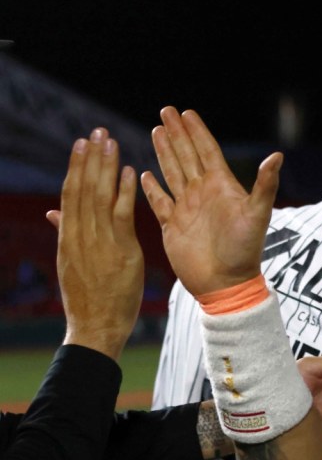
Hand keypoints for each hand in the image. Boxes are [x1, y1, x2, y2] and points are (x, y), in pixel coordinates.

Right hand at [45, 128, 142, 359]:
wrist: (95, 327)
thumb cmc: (87, 298)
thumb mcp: (72, 263)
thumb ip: (66, 234)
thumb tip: (53, 213)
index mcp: (68, 237)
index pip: (71, 193)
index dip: (76, 167)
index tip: (81, 144)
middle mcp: (80, 235)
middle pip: (83, 188)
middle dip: (90, 158)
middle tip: (96, 131)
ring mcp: (99, 242)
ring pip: (99, 196)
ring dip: (105, 167)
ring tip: (109, 141)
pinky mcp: (121, 251)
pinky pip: (122, 215)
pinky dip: (124, 192)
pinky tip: (130, 171)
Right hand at [140, 107, 282, 295]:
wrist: (226, 283)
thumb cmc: (245, 250)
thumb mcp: (258, 214)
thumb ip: (265, 185)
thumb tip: (278, 156)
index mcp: (221, 186)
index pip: (207, 151)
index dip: (197, 131)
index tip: (186, 112)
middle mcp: (203, 193)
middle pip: (187, 155)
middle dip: (177, 133)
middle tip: (166, 110)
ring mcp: (187, 208)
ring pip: (172, 172)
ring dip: (165, 152)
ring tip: (156, 131)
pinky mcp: (172, 226)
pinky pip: (159, 201)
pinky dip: (151, 188)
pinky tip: (143, 173)